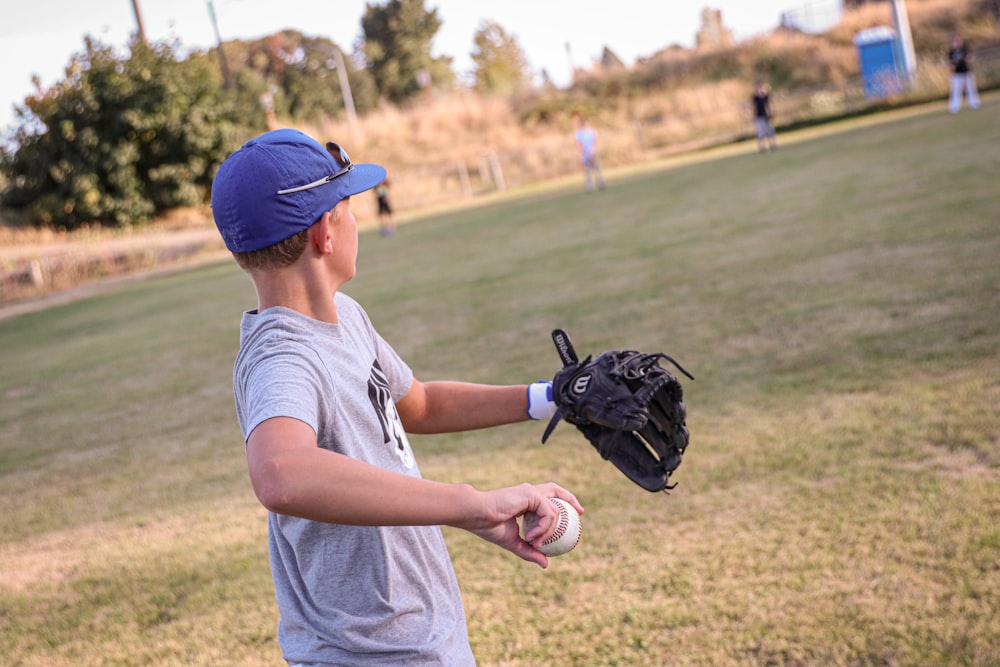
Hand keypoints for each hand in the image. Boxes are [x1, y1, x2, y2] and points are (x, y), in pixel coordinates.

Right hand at [459, 483, 582, 567]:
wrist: (476, 515)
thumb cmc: (490, 526)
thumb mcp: (513, 542)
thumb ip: (530, 551)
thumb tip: (546, 564)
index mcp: (525, 500)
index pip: (547, 498)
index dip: (561, 504)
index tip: (572, 516)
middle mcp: (529, 492)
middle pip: (556, 490)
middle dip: (570, 499)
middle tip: (580, 513)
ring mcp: (531, 491)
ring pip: (554, 510)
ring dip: (549, 530)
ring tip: (535, 542)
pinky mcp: (531, 494)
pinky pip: (548, 513)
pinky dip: (543, 527)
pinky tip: (532, 537)